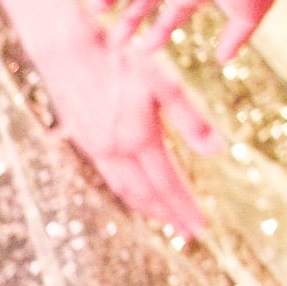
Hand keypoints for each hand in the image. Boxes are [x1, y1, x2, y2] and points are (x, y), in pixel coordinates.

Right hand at [25, 25, 220, 234]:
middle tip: (188, 234)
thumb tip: (219, 151)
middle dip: (168, 215)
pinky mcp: (84, 139)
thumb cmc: (122, 61)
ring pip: (124, 189)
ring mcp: (96, 147)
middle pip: (146, 194)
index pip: (168, 184)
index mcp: (139, 139)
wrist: (67, 51)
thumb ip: (191, 120)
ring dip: (146, 206)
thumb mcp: (165, 84)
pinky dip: (126, 190)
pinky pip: (109, 175)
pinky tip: (135, 189)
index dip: (185, 207)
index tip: (202, 228)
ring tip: (165, 218)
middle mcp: (115, 150)